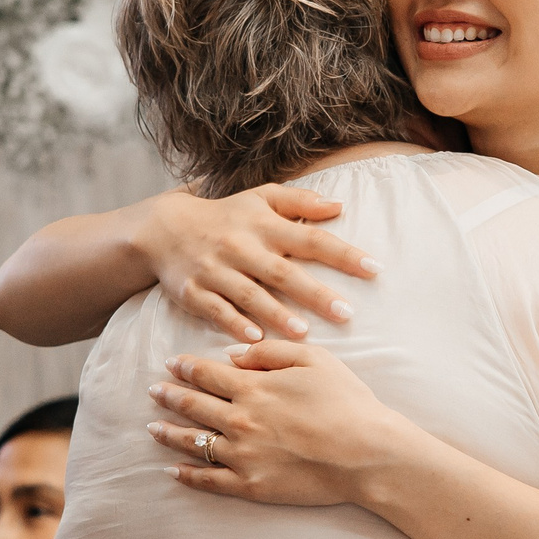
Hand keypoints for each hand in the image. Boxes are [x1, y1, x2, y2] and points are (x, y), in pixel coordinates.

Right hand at [134, 186, 376, 344]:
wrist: (164, 228)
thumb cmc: (226, 216)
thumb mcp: (261, 198)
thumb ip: (301, 202)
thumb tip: (340, 206)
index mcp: (264, 225)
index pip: (311, 239)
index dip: (343, 253)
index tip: (374, 268)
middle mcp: (241, 247)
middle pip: (283, 272)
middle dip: (315, 293)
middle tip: (347, 313)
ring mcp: (216, 270)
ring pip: (249, 294)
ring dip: (276, 314)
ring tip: (304, 332)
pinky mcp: (194, 292)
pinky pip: (216, 311)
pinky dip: (234, 325)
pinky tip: (254, 340)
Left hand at [148, 340, 420, 506]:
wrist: (366, 454)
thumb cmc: (347, 402)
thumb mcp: (314, 359)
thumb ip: (270, 351)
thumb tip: (233, 355)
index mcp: (254, 388)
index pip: (207, 374)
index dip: (186, 367)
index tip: (171, 364)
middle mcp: (240, 421)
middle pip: (194, 406)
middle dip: (170, 396)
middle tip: (153, 391)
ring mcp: (242, 456)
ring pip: (195, 443)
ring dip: (170, 433)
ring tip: (153, 428)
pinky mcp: (251, 485)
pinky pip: (209, 481)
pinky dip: (188, 475)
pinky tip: (174, 470)